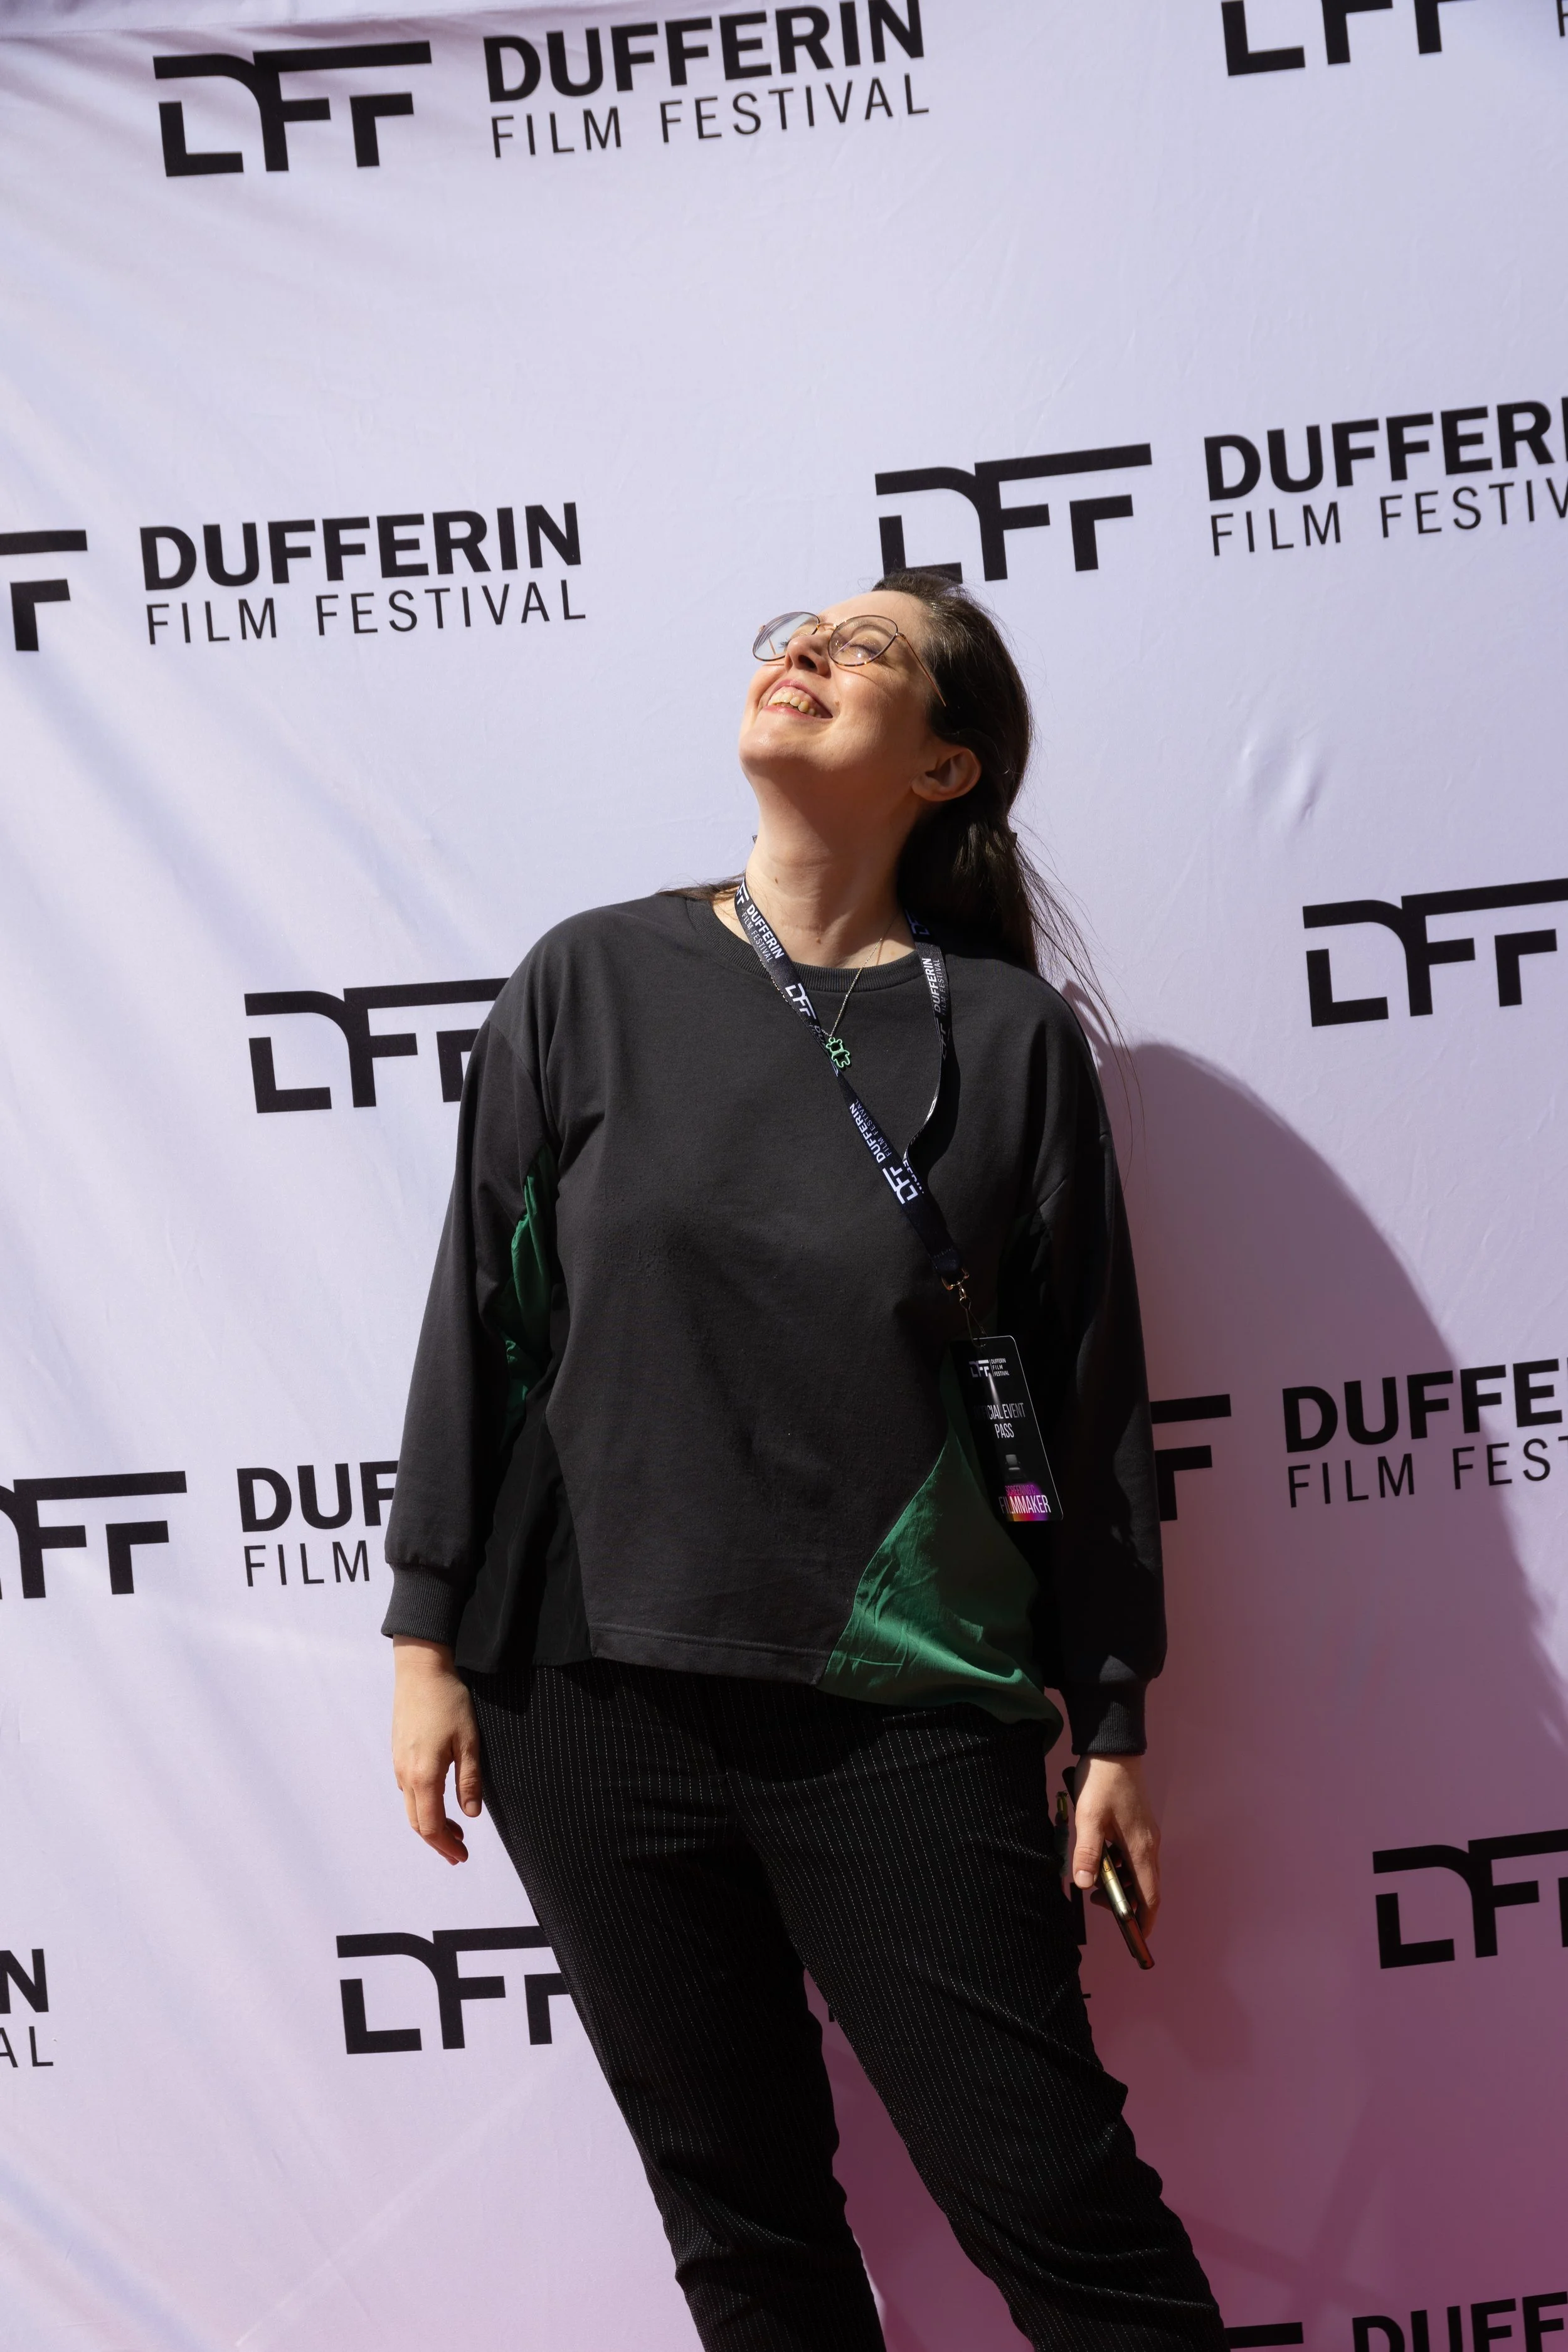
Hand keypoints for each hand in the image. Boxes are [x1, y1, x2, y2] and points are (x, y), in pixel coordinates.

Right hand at [391, 1637, 482, 1864]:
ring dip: (431, 1823)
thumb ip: (470, 1781)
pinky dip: (423, 1804)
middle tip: (458, 1854)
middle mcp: (405, 1774)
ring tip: (455, 1830)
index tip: (462, 1856)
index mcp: (423, 1776)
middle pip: (417, 1822)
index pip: (430, 1826)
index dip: (445, 1845)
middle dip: (438, 1842)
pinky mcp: (397, 1752)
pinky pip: (408, 1789)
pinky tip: (440, 1800)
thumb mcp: (469, 1742)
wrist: (420, 1669)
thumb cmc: (448, 1702)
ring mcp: (398, 1763)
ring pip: (411, 1806)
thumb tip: (471, 1815)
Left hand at [1070, 1755, 1159, 1933]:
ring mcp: (1145, 1835)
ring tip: (1093, 1880)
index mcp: (1140, 1848)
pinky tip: (1100, 1858)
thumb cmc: (1102, 1781)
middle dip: (1125, 1903)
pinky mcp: (1138, 1826)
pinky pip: (1133, 1857)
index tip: (1135, 1938)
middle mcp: (1148, 1845)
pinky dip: (1120, 1868)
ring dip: (1120, 1884)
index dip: (1144, 1920)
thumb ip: (1087, 1851)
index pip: (1149, 1897)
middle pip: (1144, 1887)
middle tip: (1095, 1901)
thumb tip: (1084, 1884)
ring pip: (1138, 1872)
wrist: (1114, 1748)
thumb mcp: (1088, 1817)